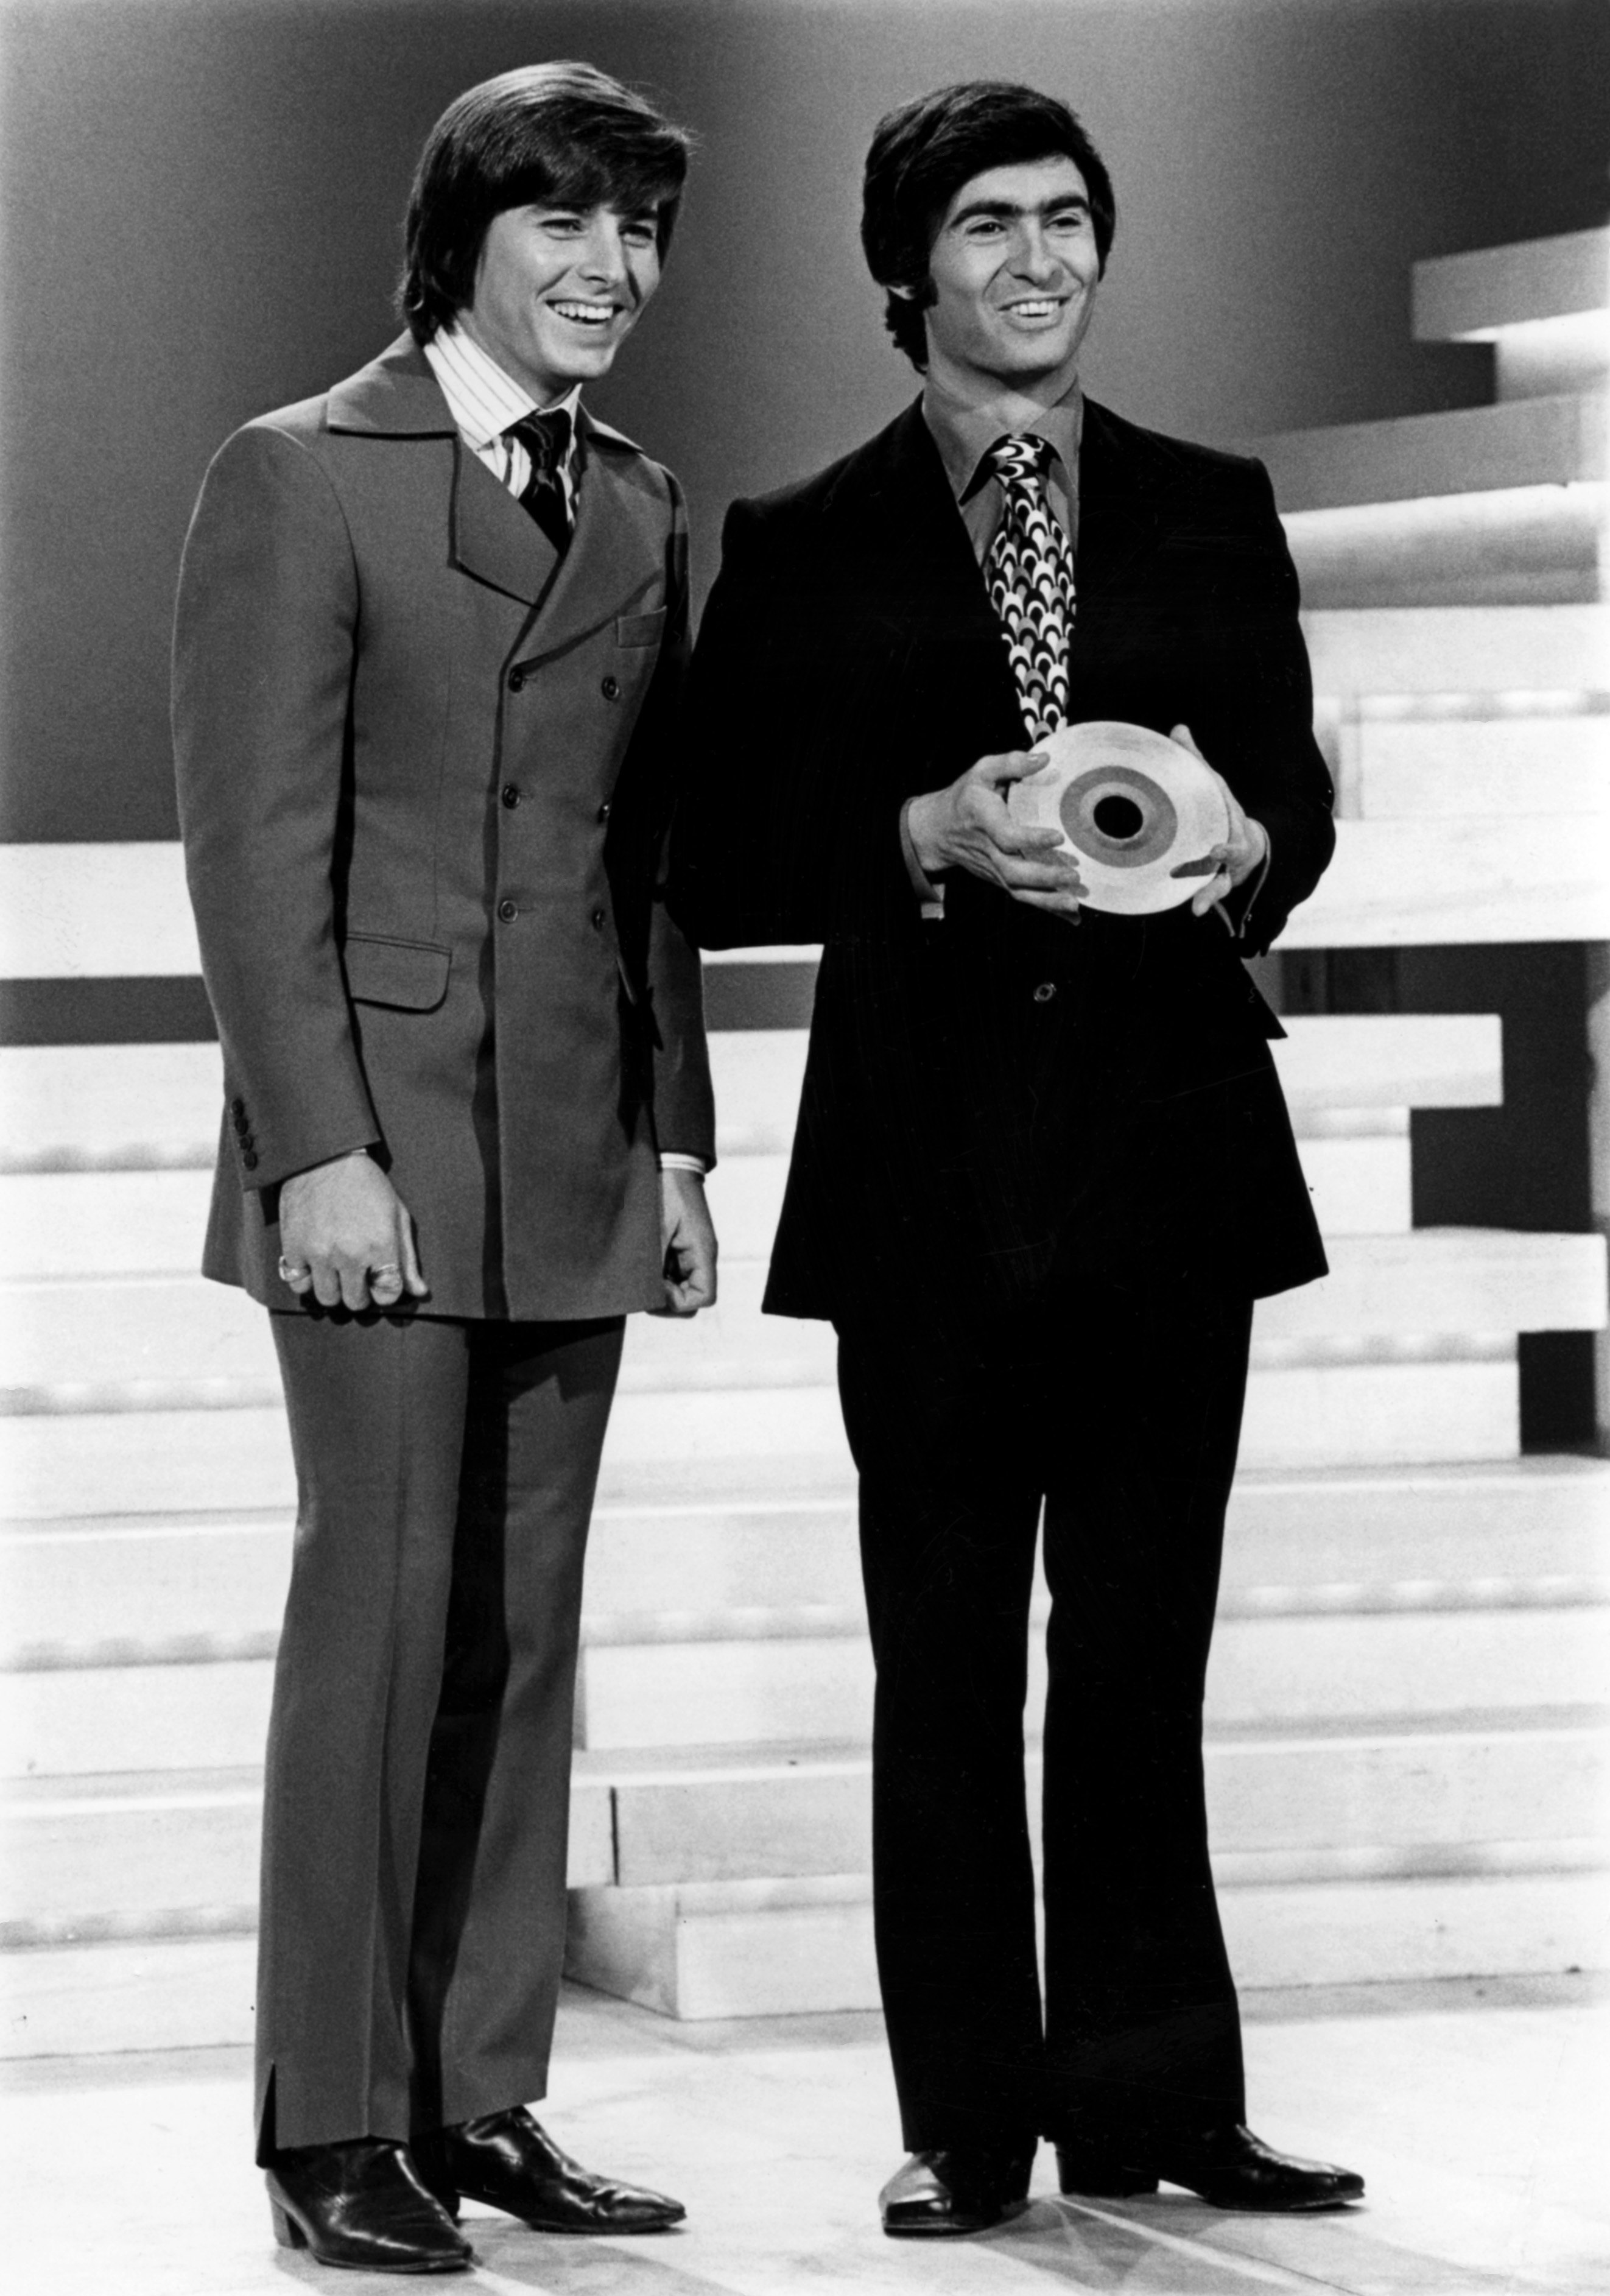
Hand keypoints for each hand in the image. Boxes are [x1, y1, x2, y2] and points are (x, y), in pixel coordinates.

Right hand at [277, 1151, 428, 1311]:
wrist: (324, 1158)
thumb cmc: (366, 1185)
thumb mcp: (396, 1215)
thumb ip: (407, 1259)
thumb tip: (420, 1293)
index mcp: (381, 1245)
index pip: (387, 1295)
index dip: (386, 1291)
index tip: (381, 1280)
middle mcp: (350, 1254)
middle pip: (356, 1302)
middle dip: (361, 1292)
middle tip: (358, 1275)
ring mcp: (319, 1253)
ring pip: (328, 1298)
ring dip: (334, 1289)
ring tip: (337, 1270)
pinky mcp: (293, 1249)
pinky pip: (298, 1284)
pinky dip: (307, 1279)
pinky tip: (315, 1263)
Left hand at [652, 1166, 717, 1317]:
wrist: (670, 1163)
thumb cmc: (666, 1189)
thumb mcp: (656, 1226)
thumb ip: (653, 1260)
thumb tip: (643, 1290)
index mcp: (703, 1252)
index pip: (704, 1297)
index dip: (678, 1301)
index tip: (657, 1287)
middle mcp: (701, 1257)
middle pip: (692, 1299)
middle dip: (667, 1300)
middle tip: (644, 1285)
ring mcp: (690, 1254)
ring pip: (681, 1289)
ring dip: (661, 1288)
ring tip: (642, 1272)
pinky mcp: (679, 1249)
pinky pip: (672, 1274)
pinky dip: (657, 1276)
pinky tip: (643, 1262)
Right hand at [907, 749, 1085, 920]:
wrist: (937, 830)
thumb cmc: (964, 797)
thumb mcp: (981, 771)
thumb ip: (1010, 763)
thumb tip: (1043, 759)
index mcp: (984, 821)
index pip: (1007, 837)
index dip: (1031, 840)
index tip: (1058, 836)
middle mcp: (987, 851)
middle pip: (1014, 872)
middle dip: (1043, 877)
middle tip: (1073, 875)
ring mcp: (992, 870)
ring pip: (1018, 891)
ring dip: (1046, 900)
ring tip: (1074, 904)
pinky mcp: (998, 880)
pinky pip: (1022, 897)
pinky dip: (1046, 908)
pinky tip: (1071, 915)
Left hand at [1166, 724, 1268, 914]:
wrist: (1251, 843)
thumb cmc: (1223, 810)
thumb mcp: (1213, 786)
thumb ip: (1195, 760)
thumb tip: (1178, 727)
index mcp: (1230, 819)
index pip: (1229, 820)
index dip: (1225, 833)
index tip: (1216, 842)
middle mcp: (1232, 845)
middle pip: (1228, 852)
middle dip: (1223, 857)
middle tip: (1214, 856)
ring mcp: (1227, 867)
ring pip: (1220, 882)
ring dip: (1210, 893)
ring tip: (1198, 908)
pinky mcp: (1219, 882)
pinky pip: (1212, 893)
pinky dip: (1205, 901)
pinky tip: (1197, 911)